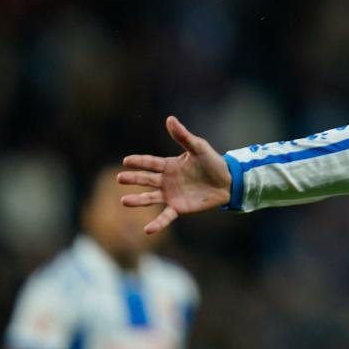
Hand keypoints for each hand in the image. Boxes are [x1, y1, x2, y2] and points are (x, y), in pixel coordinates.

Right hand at [118, 116, 231, 233]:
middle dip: (133, 179)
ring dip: (137, 200)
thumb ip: (183, 136)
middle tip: (120, 178)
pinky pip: (165, 216)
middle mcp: (166, 181)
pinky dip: (157, 223)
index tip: (126, 161)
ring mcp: (171, 195)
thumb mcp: (199, 147)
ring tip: (124, 201)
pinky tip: (147, 229)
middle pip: (146, 179)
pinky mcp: (179, 208)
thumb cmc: (213, 162)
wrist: (229, 181)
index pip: (150, 162)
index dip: (139, 161)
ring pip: (150, 198)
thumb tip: (169, 119)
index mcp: (169, 165)